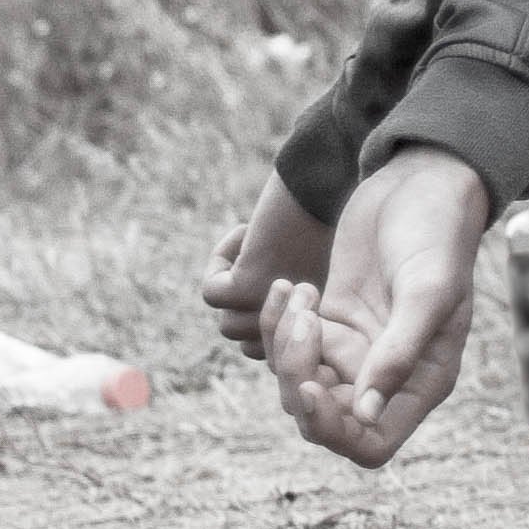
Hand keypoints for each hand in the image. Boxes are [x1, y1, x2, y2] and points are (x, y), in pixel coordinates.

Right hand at [203, 174, 336, 358]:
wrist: (317, 181)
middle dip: (241, 297)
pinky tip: (246, 233)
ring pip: (226, 323)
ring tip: (256, 245)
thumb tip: (238, 323)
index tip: (275, 268)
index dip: (256, 308)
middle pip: (243, 336)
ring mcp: (271, 308)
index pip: (265, 347)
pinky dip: (220, 259)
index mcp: (311, 323)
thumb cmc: (312, 216)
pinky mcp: (247, 287)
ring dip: (230, 281)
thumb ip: (276, 304)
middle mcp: (294, 323)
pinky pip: (212, 293)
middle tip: (263, 255)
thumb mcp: (300, 269)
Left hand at [261, 146, 491, 467]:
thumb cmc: (437, 235)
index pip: (369, 444)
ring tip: (297, 292)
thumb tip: (366, 414)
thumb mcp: (426, 292)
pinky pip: (289, 344)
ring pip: (297, 380)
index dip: (331, 430)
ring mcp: (355, 350)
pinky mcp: (332, 322)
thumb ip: (398, 354)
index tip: (309, 386)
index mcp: (421, 383)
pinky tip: (291, 287)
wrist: (421, 184)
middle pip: (322, 416)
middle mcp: (386, 377)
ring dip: (282, 343)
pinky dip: (278, 321)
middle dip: (297, 374)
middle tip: (303, 318)